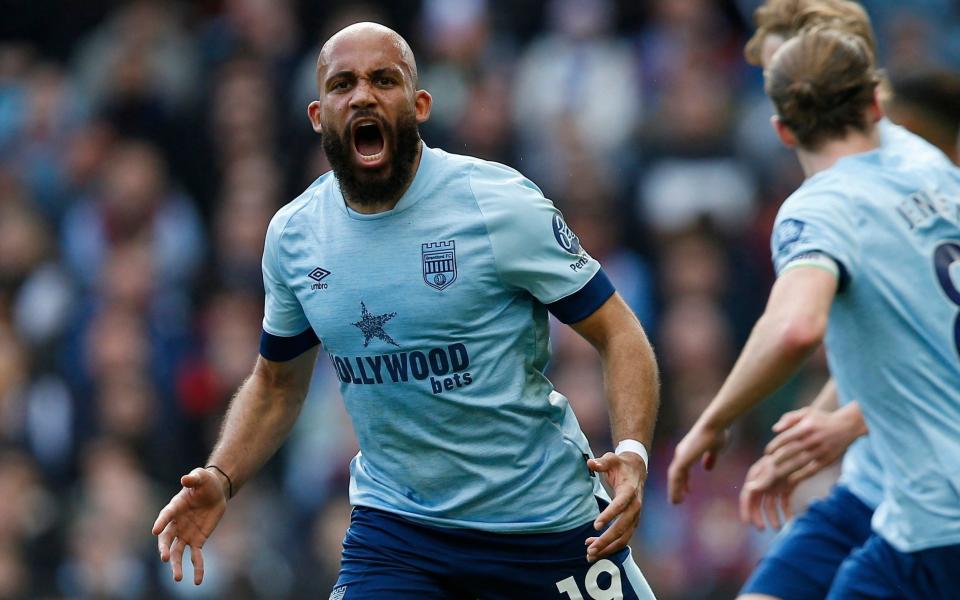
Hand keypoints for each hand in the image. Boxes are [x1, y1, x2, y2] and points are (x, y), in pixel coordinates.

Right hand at [152, 467, 227, 584]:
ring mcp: (185, 534)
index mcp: (174, 507)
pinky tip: (197, 581)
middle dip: (165, 548)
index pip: (165, 515)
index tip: (155, 530)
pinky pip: (196, 557)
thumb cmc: (204, 482)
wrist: (215, 491)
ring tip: (177, 578)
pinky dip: (197, 568)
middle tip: (164, 557)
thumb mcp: (201, 476)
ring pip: (178, 552)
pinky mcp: (197, 540)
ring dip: (176, 564)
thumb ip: (193, 478)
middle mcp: (176, 524)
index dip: (161, 522)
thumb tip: (186, 479)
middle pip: (167, 538)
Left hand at [585, 452, 646, 561]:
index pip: (620, 505)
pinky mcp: (632, 522)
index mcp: (630, 491)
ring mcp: (635, 516)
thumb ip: (602, 462)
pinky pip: (623, 538)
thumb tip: (591, 463)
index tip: (595, 525)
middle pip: (622, 527)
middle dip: (606, 539)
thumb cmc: (621, 464)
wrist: (637, 469)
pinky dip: (610, 545)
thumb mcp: (611, 459)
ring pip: (624, 537)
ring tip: (590, 554)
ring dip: (608, 547)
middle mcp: (635, 506)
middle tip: (590, 548)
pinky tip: (595, 548)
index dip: (609, 515)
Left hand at [667, 423, 728, 504]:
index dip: (685, 480)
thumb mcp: (715, 449)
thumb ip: (710, 458)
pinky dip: (675, 488)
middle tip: (678, 500)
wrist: (714, 426)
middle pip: (677, 473)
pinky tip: (677, 498)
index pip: (683, 468)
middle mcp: (682, 453)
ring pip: (674, 477)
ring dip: (674, 490)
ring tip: (676, 502)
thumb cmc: (717, 433)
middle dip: (677, 487)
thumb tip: (707, 469)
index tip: (687, 490)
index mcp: (689, 451)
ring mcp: (681, 456)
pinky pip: (675, 478)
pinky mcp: (682, 460)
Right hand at [739, 454, 795, 530]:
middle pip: (757, 503)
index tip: (747, 523)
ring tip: (779, 529)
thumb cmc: (787, 456)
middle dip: (759, 516)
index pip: (747, 496)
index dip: (745, 509)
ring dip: (773, 517)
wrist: (804, 448)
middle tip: (763, 529)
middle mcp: (763, 482)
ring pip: (770, 506)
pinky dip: (787, 512)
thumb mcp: (774, 466)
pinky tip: (791, 521)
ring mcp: (774, 486)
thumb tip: (749, 489)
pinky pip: (784, 503)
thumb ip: (763, 478)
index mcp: (756, 477)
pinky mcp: (786, 488)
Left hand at [764, 404, 861, 486]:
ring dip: (785, 469)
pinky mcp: (827, 460)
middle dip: (776, 459)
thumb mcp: (806, 412)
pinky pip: (812, 471)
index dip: (774, 446)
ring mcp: (821, 451)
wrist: (848, 426)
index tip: (767, 452)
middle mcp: (813, 439)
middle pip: (790, 452)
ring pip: (799, 462)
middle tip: (767, 465)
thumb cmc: (822, 419)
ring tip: (774, 474)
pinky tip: (790, 480)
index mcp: (806, 426)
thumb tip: (774, 429)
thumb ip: (789, 418)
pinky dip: (800, 476)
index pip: (785, 438)